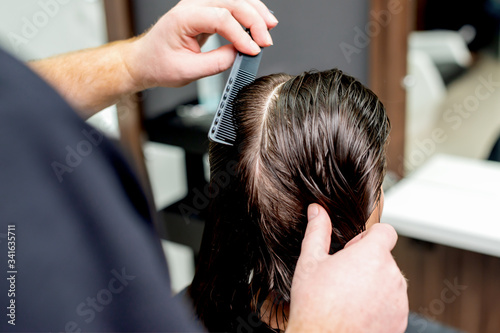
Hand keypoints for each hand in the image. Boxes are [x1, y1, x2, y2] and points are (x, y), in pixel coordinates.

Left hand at [122, 0, 277, 89]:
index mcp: (184, 17)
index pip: (221, 18)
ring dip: (255, 13)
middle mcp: (192, 5)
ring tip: (269, 28)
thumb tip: (239, 56)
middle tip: (266, 40)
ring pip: (235, 0)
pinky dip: (247, 14)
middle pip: (232, 2)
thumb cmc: (159, 63)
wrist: (145, 61)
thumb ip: (216, 63)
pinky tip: (258, 23)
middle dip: (254, 20)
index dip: (241, 35)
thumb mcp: (187, 71)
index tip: (253, 50)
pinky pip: (231, 7)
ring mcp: (200, 6)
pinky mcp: (206, 12)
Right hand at [286, 204, 408, 332]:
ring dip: (374, 284)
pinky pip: (393, 304)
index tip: (353, 250)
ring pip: (389, 281)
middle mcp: (392, 275)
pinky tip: (356, 312)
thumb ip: (317, 231)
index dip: (368, 237)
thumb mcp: (311, 262)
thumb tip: (317, 210)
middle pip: (385, 257)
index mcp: (372, 255)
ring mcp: (399, 300)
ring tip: (347, 297)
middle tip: (342, 277)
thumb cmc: (315, 305)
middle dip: (367, 263)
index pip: (386, 231)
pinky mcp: (400, 321)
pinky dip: (379, 306)